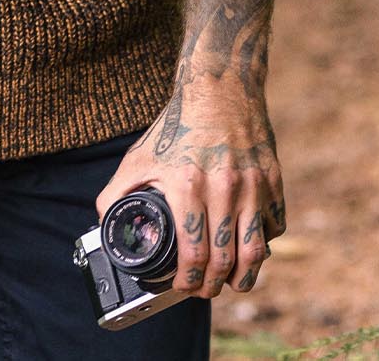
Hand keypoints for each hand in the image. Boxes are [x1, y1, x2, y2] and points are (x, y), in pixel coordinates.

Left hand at [94, 80, 285, 298]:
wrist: (218, 88)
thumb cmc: (176, 126)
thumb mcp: (138, 158)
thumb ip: (115, 194)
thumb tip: (104, 228)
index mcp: (188, 186)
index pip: (194, 256)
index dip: (188, 282)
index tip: (183, 287)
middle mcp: (224, 188)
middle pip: (226, 262)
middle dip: (213, 286)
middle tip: (205, 289)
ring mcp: (253, 186)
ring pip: (256, 253)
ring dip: (244, 277)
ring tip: (232, 282)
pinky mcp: (272, 180)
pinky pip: (274, 226)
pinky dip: (263, 244)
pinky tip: (248, 245)